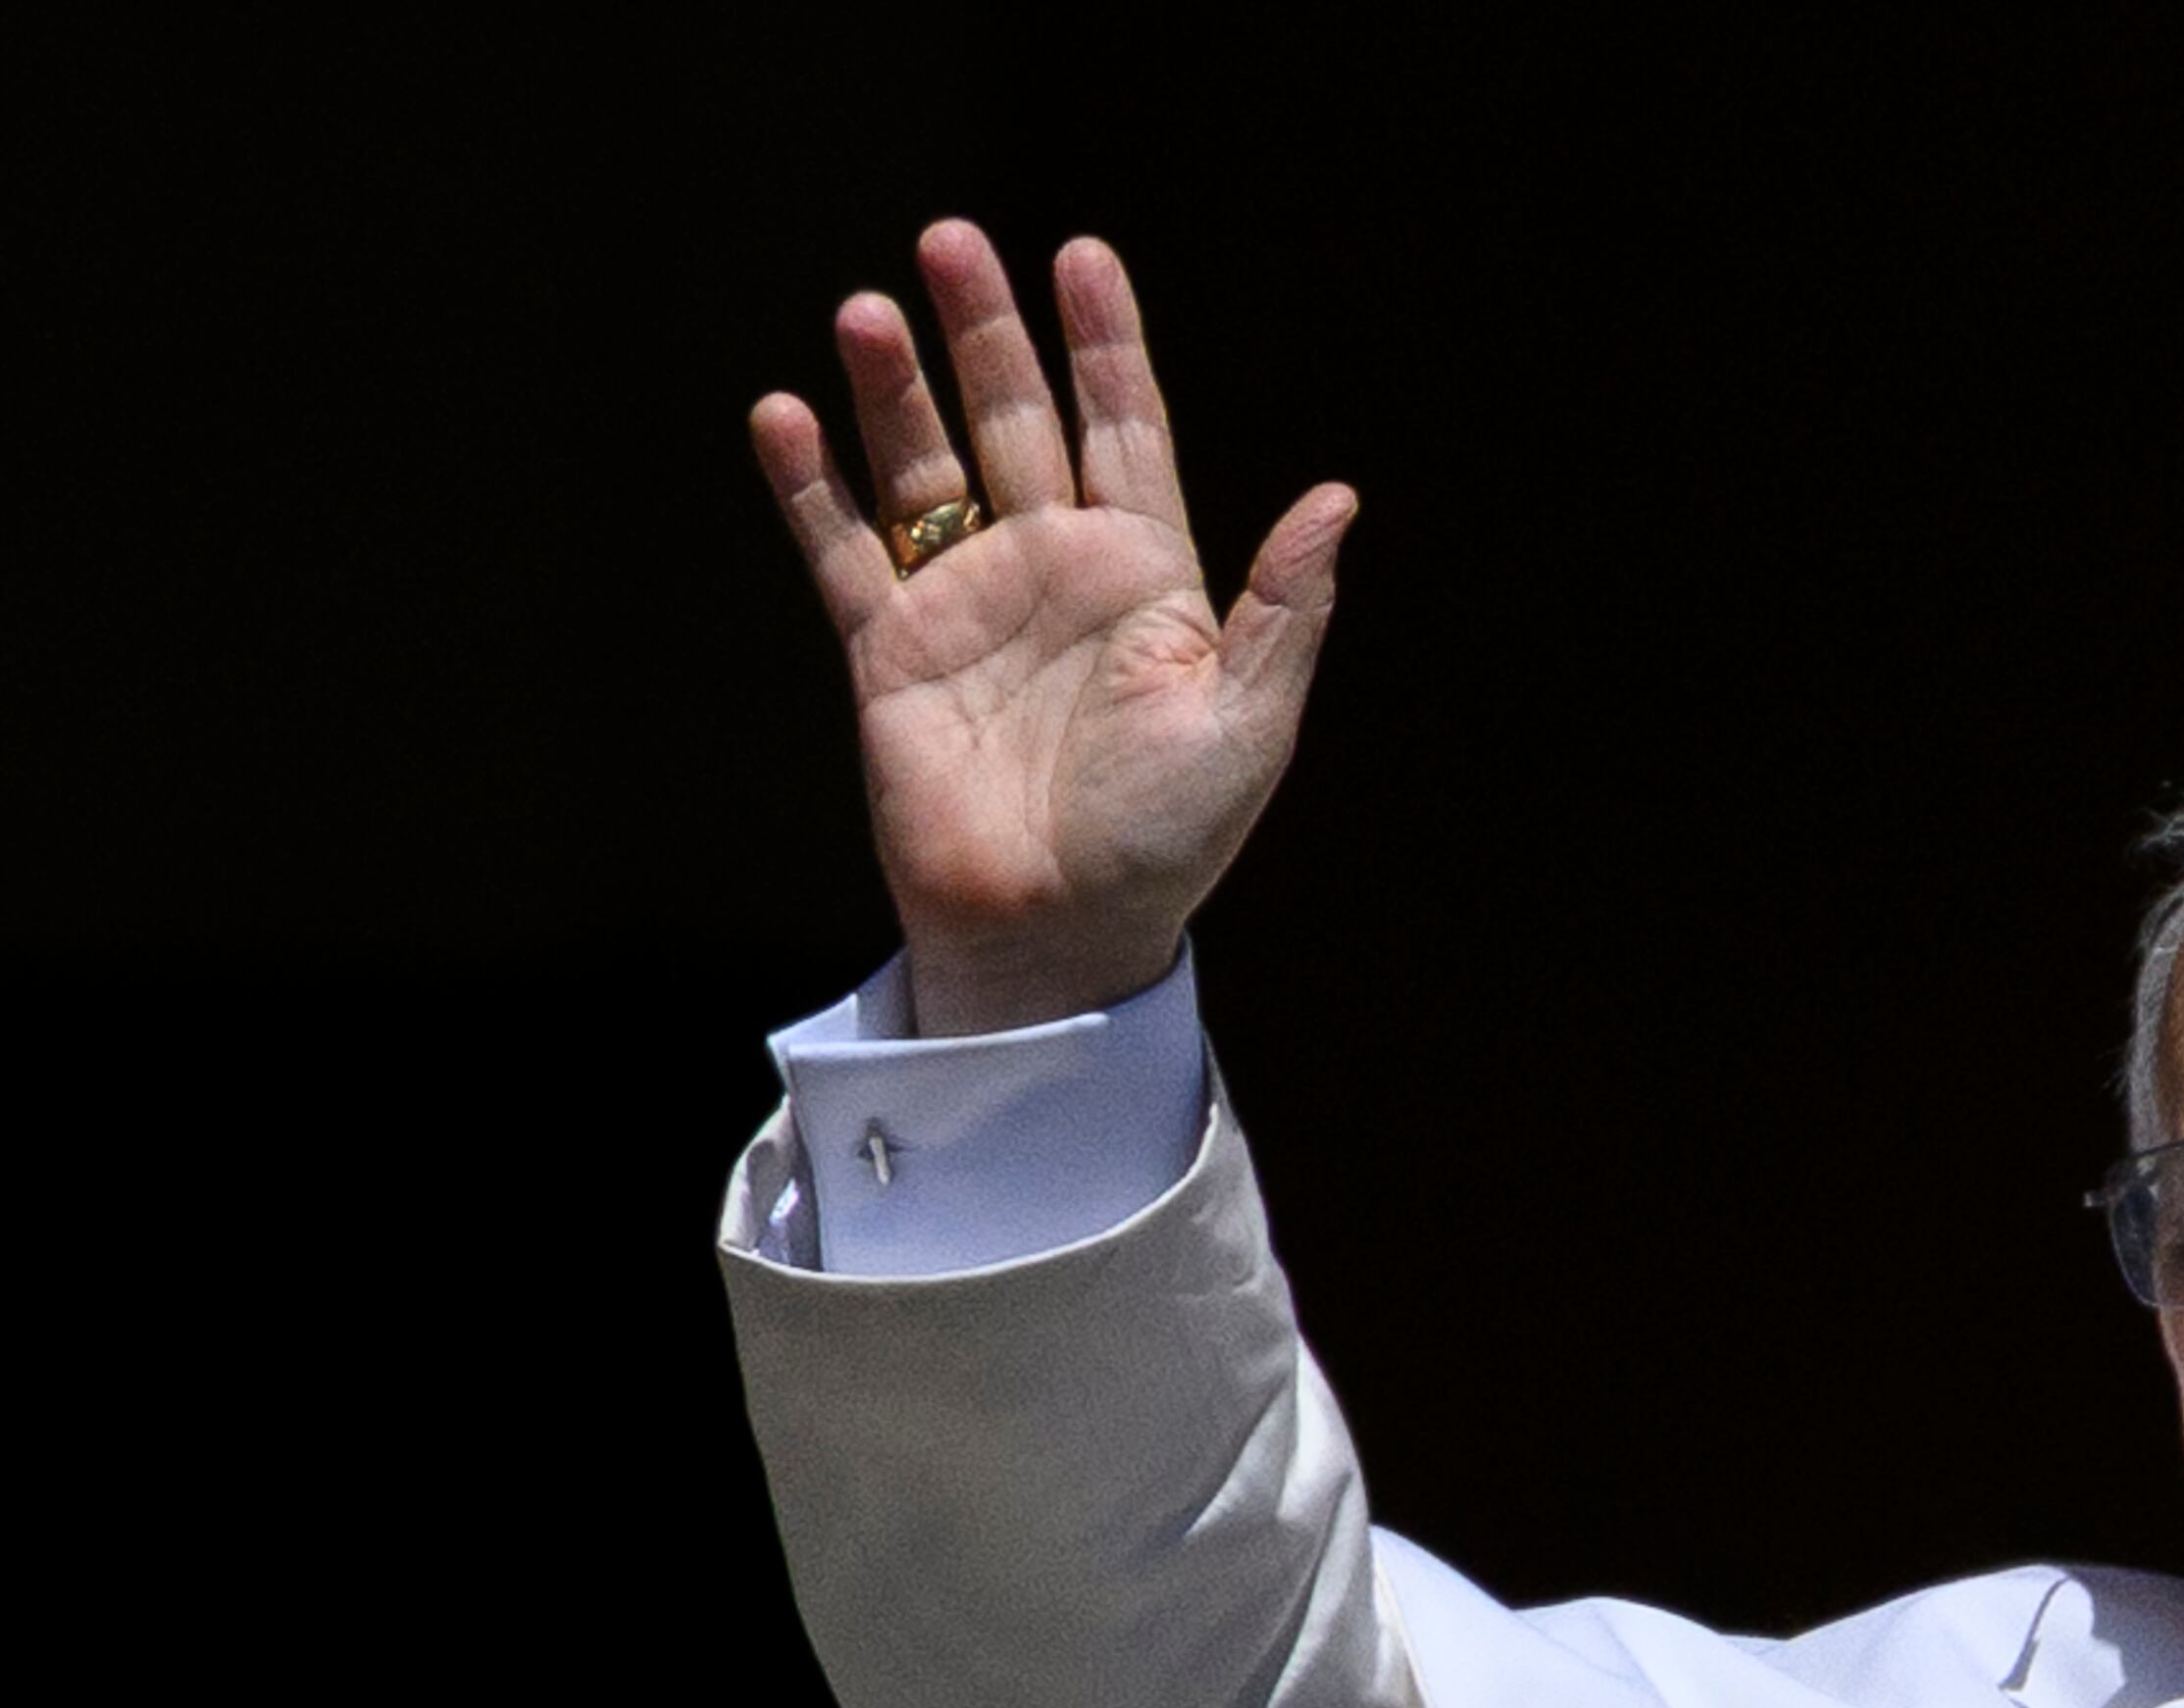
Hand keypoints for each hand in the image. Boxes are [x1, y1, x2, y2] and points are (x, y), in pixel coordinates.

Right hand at [749, 223, 1353, 1035]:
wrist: (1060, 932)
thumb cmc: (1167, 840)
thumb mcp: (1247, 719)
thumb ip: (1286, 605)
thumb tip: (1338, 496)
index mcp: (1147, 579)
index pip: (1125, 432)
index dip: (1104, 346)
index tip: (1082, 257)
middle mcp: (1054, 573)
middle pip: (1016, 421)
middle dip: (988, 334)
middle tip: (951, 239)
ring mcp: (967, 605)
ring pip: (925, 468)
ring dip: (895, 390)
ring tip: (869, 310)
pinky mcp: (890, 652)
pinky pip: (843, 554)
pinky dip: (812, 487)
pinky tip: (785, 415)